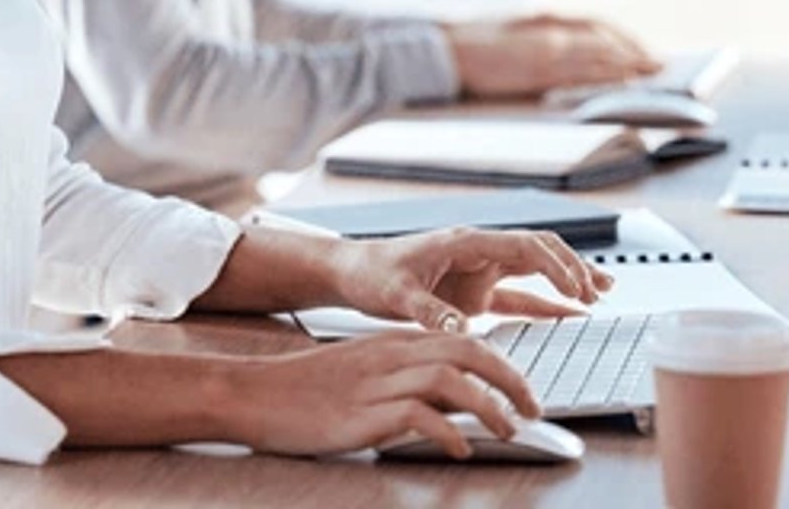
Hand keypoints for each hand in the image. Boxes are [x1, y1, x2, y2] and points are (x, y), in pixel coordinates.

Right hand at [223, 331, 543, 458]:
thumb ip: (403, 376)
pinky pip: (418, 416)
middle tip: (534, 408)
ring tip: (508, 430)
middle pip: (467, 351)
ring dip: (489, 406)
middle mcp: (391, 356)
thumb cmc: (305, 388)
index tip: (523, 389)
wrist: (254, 393)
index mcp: (393, 343)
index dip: (503, 362)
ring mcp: (377, 384)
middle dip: (511, 378)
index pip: (463, 339)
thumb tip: (451, 399)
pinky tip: (460, 448)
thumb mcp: (362, 372)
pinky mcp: (363, 413)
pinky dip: (448, 432)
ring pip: (451, 380)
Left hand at [330, 226, 611, 330]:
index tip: (579, 288)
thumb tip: (460, 328)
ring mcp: (480, 271)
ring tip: (602, 291)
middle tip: (598, 291)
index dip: (556, 265)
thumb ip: (427, 311)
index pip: (523, 246)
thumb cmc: (371, 274)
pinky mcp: (476, 292)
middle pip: (539, 250)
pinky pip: (520, 295)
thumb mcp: (395, 294)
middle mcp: (479, 252)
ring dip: (567, 277)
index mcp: (465, 243)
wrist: (352, 273)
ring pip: (536, 269)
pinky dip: (547, 302)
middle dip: (572, 267)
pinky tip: (570, 313)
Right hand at [445, 11, 660, 98]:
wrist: (445, 50)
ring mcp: (546, 52)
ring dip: (630, 65)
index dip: (623, 37)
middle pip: (605, 41)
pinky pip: (582, 75)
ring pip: (600, 57)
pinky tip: (623, 83)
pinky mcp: (538, 72)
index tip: (642, 48)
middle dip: (636, 52)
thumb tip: (568, 43)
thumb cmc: (473, 40)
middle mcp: (551, 31)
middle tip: (661, 64)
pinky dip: (606, 77)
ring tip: (653, 75)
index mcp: (545, 18)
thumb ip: (542, 30)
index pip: (596, 26)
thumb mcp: (513, 26)